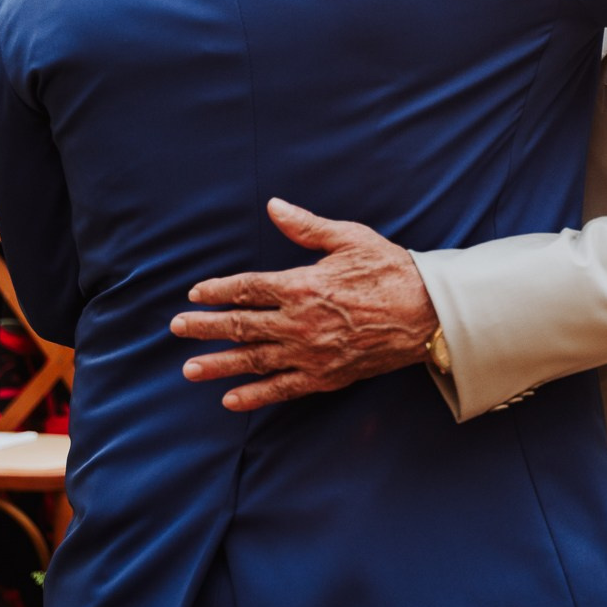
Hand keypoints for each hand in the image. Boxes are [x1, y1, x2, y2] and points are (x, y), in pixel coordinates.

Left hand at [173, 199, 438, 410]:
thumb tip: (273, 206)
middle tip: (177, 328)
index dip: (218, 291)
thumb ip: (306, 227)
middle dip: (206, 327)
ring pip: (255, 360)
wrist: (429, 313)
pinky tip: (231, 400)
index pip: (248, 288)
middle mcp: (300, 322)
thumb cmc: (390, 270)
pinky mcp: (326, 376)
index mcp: (302, 285)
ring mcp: (311, 353)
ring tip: (189, 369)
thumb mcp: (348, 238)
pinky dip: (256, 396)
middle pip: (241, 325)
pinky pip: (283, 389)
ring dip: (219, 365)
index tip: (196, 293)